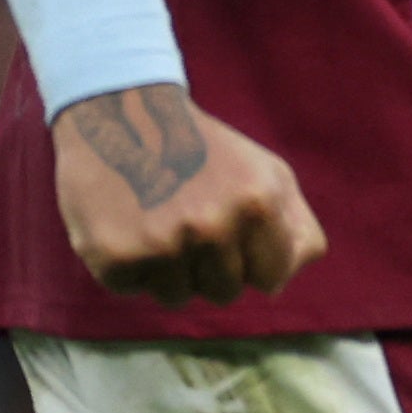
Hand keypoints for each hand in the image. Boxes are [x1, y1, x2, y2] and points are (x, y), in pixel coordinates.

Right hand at [53, 82, 326, 305]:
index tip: (238, 239)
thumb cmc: (207, 152)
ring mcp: (163, 246)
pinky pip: (133, 289)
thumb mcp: (268, 173)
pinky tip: (129, 225)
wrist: (122, 115)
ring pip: (178, 297)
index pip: (273, 277)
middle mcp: (213, 228)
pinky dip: (131, 266)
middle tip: (191, 223)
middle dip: (212, 267)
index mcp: (258, 204)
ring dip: (170, 270)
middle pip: (226, 293)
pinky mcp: (116, 258)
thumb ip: (295, 226)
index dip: (254, 262)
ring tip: (159, 221)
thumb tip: (284, 280)